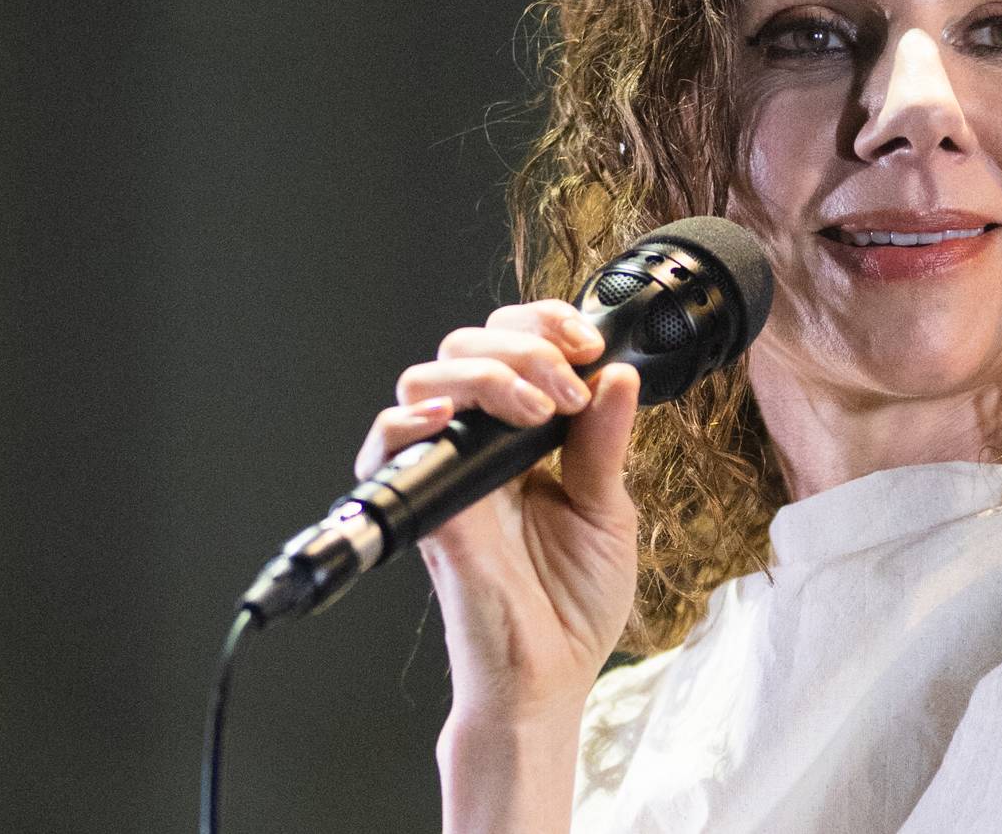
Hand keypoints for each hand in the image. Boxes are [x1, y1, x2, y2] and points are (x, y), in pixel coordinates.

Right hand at [356, 300, 640, 725]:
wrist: (549, 676)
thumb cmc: (572, 604)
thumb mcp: (608, 510)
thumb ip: (605, 443)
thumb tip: (616, 376)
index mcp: (522, 438)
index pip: (513, 344)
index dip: (546, 324)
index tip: (588, 345)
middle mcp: (478, 446)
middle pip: (466, 346)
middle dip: (524, 344)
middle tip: (567, 387)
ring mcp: (447, 475)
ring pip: (425, 378)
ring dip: (485, 374)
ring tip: (536, 409)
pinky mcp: (425, 509)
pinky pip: (386, 448)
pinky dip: (408, 421)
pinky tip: (450, 420)